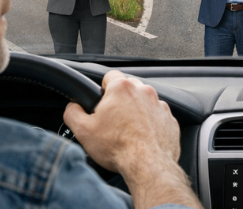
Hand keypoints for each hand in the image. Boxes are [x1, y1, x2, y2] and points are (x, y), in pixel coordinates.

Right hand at [63, 71, 180, 173]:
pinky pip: (157, 117)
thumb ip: (73, 112)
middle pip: (128, 88)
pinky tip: (142, 138)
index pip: (110, 76)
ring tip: (128, 132)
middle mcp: (144, 91)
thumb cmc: (117, 147)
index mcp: (122, 88)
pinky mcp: (169, 119)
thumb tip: (72, 107)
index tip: (101, 102)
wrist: (147, 165)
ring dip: (136, 112)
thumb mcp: (83, 130)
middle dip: (120, 101)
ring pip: (144, 102)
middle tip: (112, 120)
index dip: (102, 89)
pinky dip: (150, 124)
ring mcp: (159, 105)